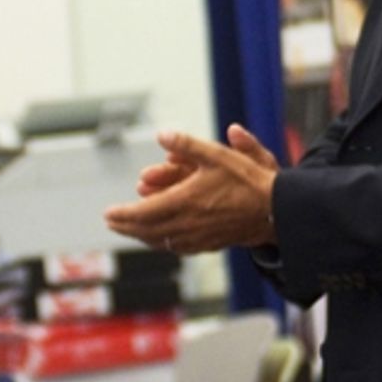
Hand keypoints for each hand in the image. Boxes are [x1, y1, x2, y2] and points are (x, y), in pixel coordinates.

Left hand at [104, 124, 279, 253]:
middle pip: (145, 231)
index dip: (121, 214)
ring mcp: (196, 238)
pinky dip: (161, 243)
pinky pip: (176, 247)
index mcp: (182, 202)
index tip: (107, 213)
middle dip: (126, 227)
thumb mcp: (217, 155)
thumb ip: (187, 144)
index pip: (141, 213)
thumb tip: (162, 134)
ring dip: (141, 236)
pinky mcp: (208, 245)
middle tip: (112, 223)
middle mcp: (185, 225)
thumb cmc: (247, 181)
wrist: (275, 211)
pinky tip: (162, 239)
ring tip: (132, 231)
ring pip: (159, 241)